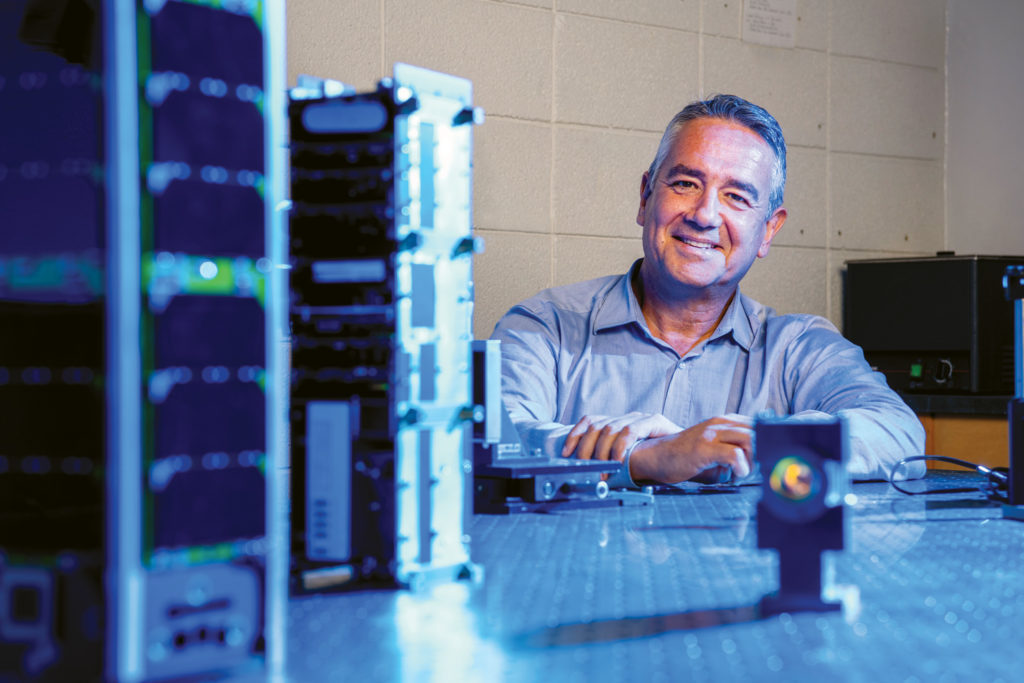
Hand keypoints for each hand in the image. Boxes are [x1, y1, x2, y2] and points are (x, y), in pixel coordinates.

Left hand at [562, 412, 683, 462]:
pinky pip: (630, 430)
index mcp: (618, 422)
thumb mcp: (629, 459)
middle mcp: (627, 417)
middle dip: (585, 448)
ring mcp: (641, 417)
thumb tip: (588, 472)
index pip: (589, 420)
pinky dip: (620, 446)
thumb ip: (612, 460)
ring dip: (601, 452)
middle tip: (583, 468)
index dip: (575, 435)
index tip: (565, 453)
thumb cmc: (659, 461)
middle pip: (596, 426)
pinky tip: (618, 461)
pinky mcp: (655, 421)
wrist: (691, 455)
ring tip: (601, 471)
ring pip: (609, 428)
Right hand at [628, 414, 754, 483]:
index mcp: (724, 421)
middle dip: (762, 453)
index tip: (764, 459)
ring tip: (741, 472)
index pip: (758, 425)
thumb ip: (734, 449)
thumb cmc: (686, 457)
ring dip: (752, 460)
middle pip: (759, 432)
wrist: (656, 457)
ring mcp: (711, 433)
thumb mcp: (714, 448)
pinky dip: (741, 468)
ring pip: (751, 439)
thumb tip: (760, 461)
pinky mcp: (704, 447)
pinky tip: (734, 476)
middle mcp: (720, 423)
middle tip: (752, 469)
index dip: (766, 443)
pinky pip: (735, 455)